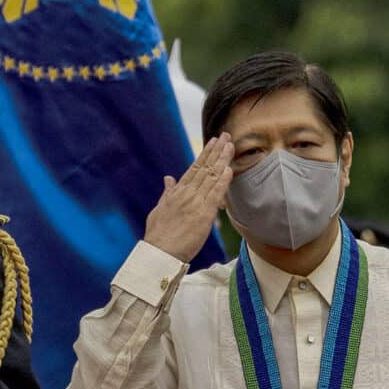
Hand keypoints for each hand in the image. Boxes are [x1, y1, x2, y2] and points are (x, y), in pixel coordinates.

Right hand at [142, 135, 235, 260]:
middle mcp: (187, 193)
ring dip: (222, 160)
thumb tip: (169, 178)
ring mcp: (195, 203)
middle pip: (205, 168)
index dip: (205, 153)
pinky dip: (222, 181)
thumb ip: (167, 192)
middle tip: (226, 136)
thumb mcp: (160, 208)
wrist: (159, 252)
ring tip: (230, 146)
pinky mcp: (202, 215)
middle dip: (216, 151)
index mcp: (177, 192)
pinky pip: (214, 194)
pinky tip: (228, 169)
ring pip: (211, 177)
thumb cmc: (158, 234)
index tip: (213, 142)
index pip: (194, 168)